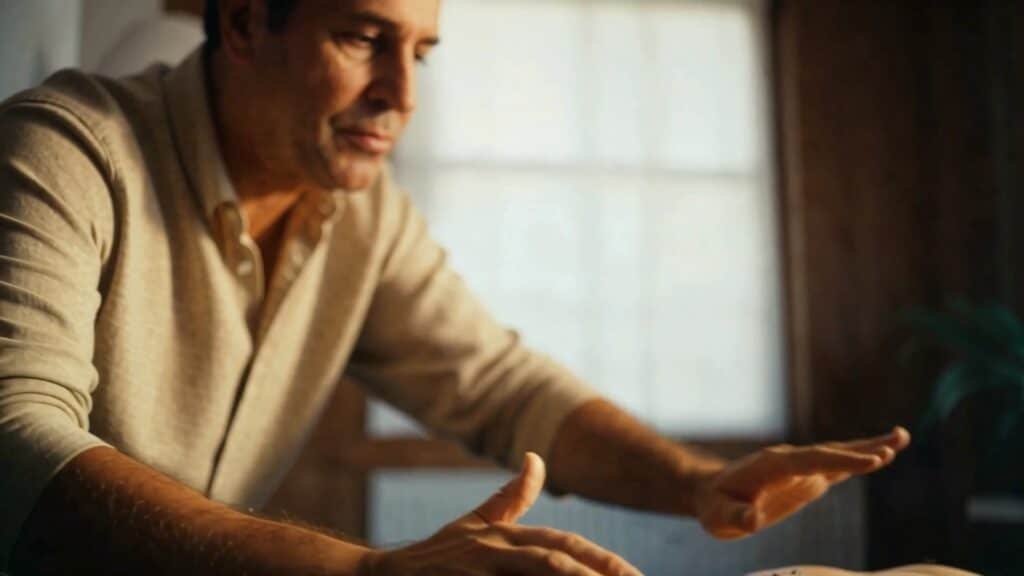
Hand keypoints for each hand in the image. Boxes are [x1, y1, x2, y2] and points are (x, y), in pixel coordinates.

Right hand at [357, 452, 642, 575]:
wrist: (383, 575)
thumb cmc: (438, 554)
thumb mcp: (474, 523)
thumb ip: (510, 497)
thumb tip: (536, 458)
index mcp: (504, 535)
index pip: (562, 545)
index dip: (600, 558)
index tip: (634, 574)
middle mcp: (494, 550)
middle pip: (554, 561)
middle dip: (595, 574)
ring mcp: (477, 570)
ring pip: (535, 575)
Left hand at [694, 427, 910, 539]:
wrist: (711, 492)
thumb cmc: (715, 506)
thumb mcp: (719, 517)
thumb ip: (737, 518)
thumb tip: (752, 520)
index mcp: (772, 465)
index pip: (812, 461)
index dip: (842, 461)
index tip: (872, 460)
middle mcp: (789, 461)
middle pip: (830, 452)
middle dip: (861, 449)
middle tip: (895, 445)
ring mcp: (800, 468)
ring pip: (837, 455)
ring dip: (868, 446)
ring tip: (901, 437)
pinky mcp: (806, 478)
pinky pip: (836, 466)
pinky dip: (859, 460)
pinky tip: (882, 455)